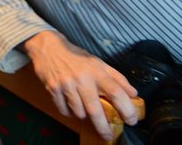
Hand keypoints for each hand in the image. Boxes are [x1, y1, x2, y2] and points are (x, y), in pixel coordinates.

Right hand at [22, 31, 139, 139]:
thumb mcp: (99, 63)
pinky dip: (69, 113)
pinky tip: (72, 107)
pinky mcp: (53, 89)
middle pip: (95, 110)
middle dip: (104, 127)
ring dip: (84, 116)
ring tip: (85, 110)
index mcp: (96, 72)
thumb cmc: (76, 57)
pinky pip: (64, 110)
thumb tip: (133, 93)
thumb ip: (117, 77)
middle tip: (108, 135)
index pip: (116, 93)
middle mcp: (82, 79)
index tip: (131, 120)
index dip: (127, 109)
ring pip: (79, 113)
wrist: (48, 47)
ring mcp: (66, 85)